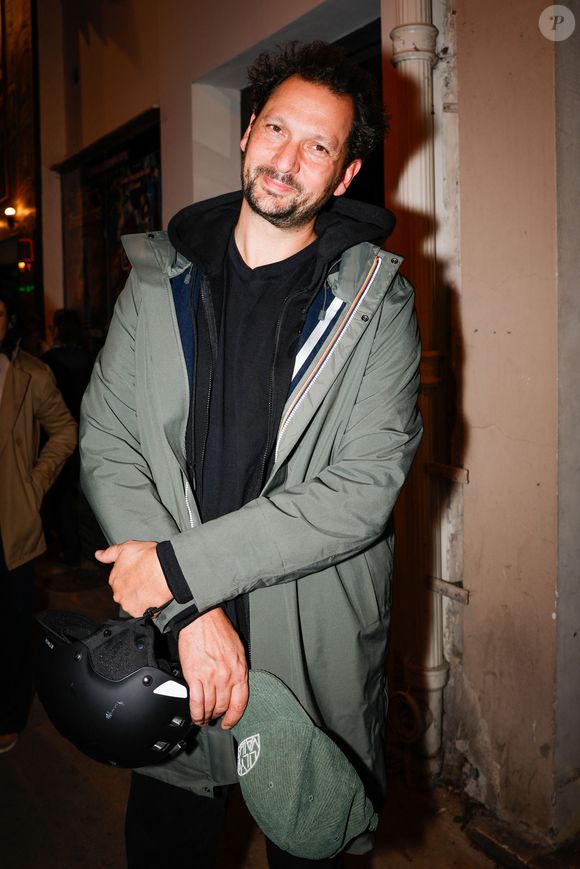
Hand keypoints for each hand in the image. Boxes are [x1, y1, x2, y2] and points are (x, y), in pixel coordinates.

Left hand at [95, 540, 171, 615]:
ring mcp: (129, 604)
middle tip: (146, 581)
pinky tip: (154, 597)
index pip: (119, 581)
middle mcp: (118, 594)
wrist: (165, 568)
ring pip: (133, 603)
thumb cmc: (148, 556)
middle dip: (134, 589)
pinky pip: (143, 612)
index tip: (138, 574)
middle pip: (125, 594)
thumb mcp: (126, 548)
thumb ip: (109, 553)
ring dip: (140, 599)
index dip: (130, 577)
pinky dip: (148, 607)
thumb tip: (98, 555)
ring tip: (151, 588)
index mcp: (114, 579)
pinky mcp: (140, 612)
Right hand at [178, 609, 247, 728]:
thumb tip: (235, 685)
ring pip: (209, 707)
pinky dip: (195, 713)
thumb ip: (238, 669)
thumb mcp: (238, 650)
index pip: (240, 703)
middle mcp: (226, 677)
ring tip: (203, 719)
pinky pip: (196, 703)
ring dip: (206, 717)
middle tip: (213, 720)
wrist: (201, 619)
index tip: (229, 723)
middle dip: (218, 716)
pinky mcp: (194, 676)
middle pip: (223, 707)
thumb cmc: (218, 630)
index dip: (234, 717)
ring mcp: (210, 678)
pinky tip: (195, 716)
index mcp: (240, 670)